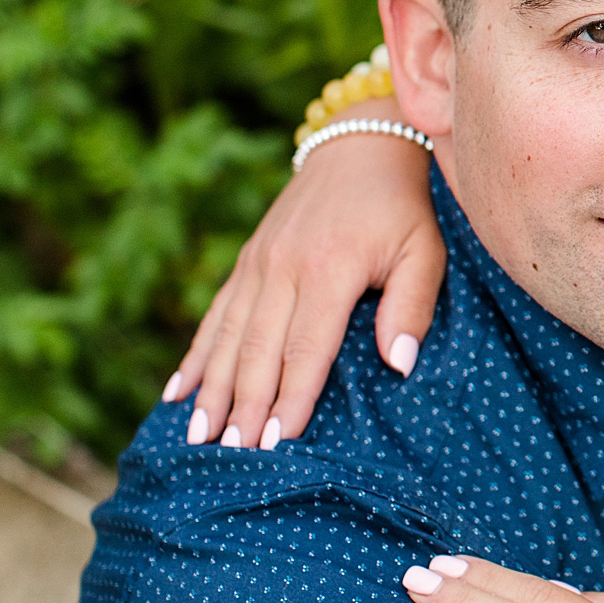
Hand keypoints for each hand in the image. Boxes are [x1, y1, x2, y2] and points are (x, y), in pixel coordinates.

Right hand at [164, 95, 445, 449]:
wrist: (360, 147)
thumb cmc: (402, 209)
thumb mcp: (425, 251)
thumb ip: (413, 306)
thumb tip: (400, 364)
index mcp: (331, 268)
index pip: (308, 345)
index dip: (292, 395)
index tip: (279, 440)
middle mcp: (285, 267)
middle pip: (259, 348)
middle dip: (244, 405)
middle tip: (233, 455)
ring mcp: (259, 262)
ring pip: (228, 336)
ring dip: (212, 390)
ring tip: (200, 438)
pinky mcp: (247, 260)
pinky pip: (215, 314)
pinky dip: (196, 356)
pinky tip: (177, 393)